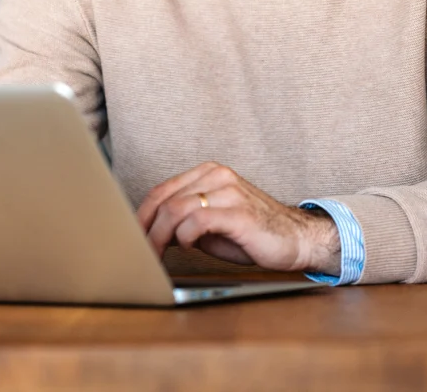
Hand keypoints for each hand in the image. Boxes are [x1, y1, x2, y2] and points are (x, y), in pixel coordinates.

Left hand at [137, 162, 341, 275]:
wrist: (296, 239)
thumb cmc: (253, 233)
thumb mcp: (211, 224)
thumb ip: (184, 221)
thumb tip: (152, 232)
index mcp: (209, 173)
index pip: (162, 190)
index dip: (141, 215)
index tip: (130, 235)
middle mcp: (217, 176)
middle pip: (164, 199)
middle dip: (145, 228)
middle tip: (139, 250)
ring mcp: (229, 191)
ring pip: (176, 209)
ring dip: (160, 236)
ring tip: (157, 253)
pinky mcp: (239, 212)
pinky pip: (199, 220)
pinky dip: (185, 236)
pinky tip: (188, 246)